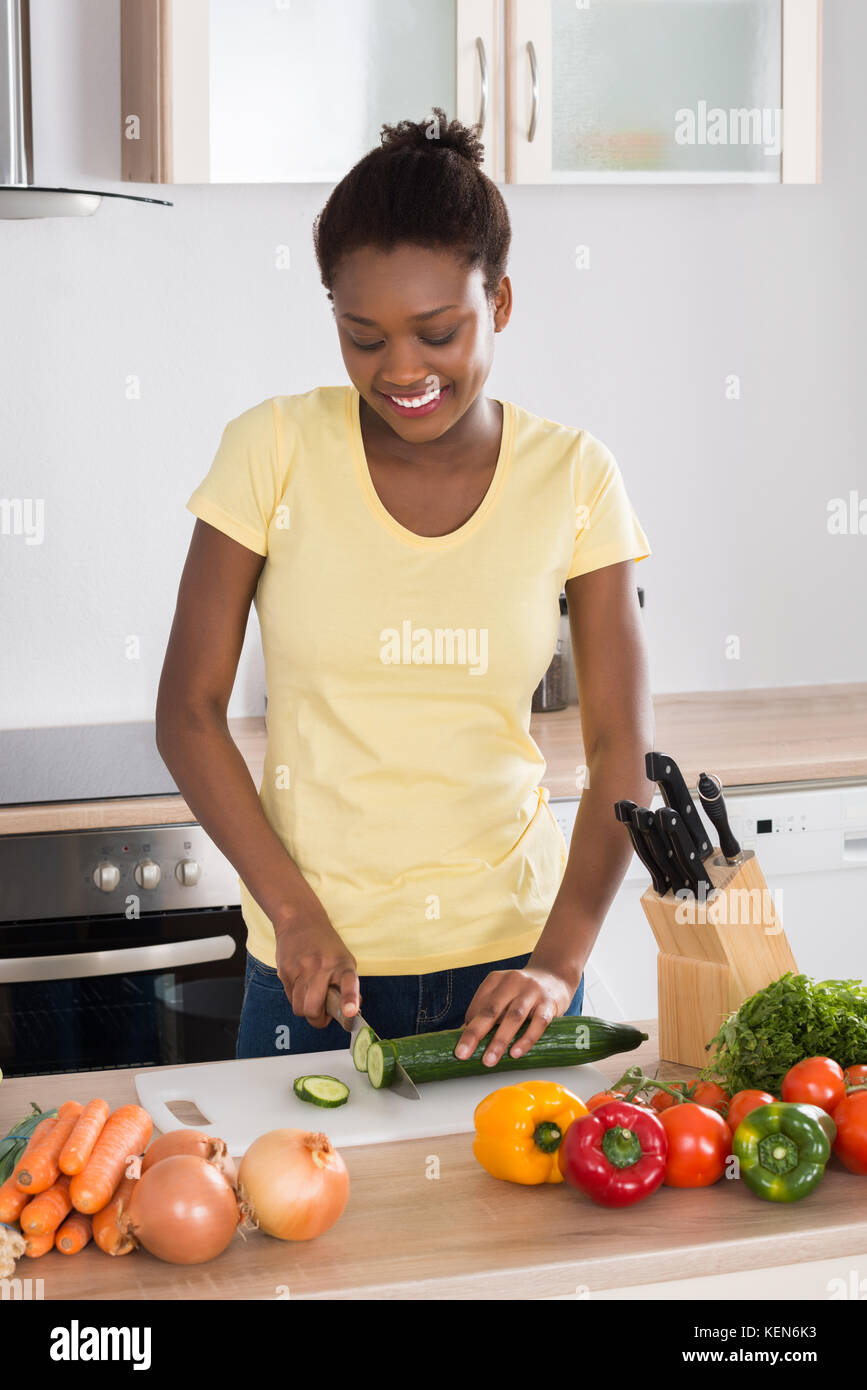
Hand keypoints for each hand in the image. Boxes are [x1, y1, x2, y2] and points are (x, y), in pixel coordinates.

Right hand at [273, 896, 359, 1028]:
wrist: (300, 920)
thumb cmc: (326, 945)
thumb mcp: (344, 960)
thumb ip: (346, 985)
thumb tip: (348, 1013)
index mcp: (343, 964)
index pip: (349, 983)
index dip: (349, 999)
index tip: (350, 1011)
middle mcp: (323, 967)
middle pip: (313, 1009)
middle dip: (317, 1019)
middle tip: (321, 1015)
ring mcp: (302, 969)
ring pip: (299, 1008)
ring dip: (305, 1009)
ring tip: (311, 997)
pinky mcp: (285, 970)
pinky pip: (289, 998)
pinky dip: (296, 997)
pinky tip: (300, 984)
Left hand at [455, 968, 574, 1066]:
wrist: (555, 975)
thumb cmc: (523, 992)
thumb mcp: (503, 995)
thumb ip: (487, 1011)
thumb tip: (464, 1035)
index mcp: (496, 980)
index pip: (478, 1005)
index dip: (467, 1027)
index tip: (459, 1048)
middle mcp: (512, 982)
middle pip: (491, 1010)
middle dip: (475, 1033)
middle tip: (463, 1054)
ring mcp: (531, 992)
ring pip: (513, 1017)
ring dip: (499, 1040)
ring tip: (489, 1060)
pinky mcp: (549, 1003)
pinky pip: (538, 1022)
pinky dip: (526, 1039)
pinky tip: (516, 1053)